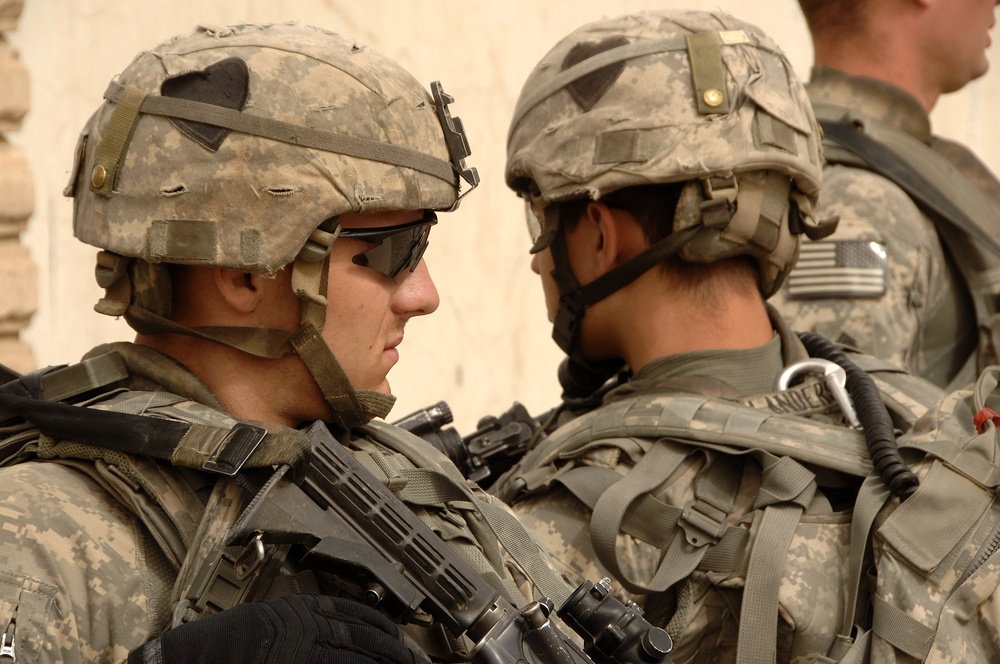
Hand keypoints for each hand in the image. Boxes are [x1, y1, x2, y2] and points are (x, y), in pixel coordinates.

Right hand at [128, 594, 427, 663]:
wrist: (192, 659)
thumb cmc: (223, 647)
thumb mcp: (269, 624)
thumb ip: (303, 628)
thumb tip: (342, 642)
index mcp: (303, 609)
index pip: (360, 616)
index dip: (388, 631)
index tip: (405, 643)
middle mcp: (309, 624)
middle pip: (368, 637)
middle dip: (399, 653)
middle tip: (420, 663)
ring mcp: (305, 647)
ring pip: (360, 655)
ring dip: (387, 663)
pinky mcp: (300, 661)